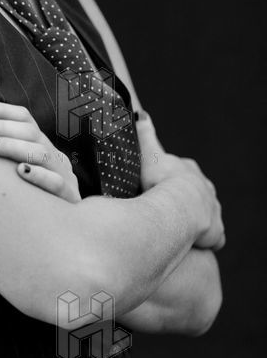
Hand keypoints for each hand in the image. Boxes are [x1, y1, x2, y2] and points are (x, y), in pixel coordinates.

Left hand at [0, 101, 80, 201]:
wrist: (62, 233)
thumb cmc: (27, 197)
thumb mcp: (16, 169)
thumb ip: (0, 152)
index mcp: (42, 145)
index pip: (25, 118)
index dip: (1, 110)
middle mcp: (54, 156)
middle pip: (31, 132)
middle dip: (1, 127)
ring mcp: (64, 175)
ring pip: (41, 153)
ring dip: (13, 146)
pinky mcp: (69, 198)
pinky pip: (56, 184)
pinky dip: (39, 175)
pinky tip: (21, 171)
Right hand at [136, 111, 224, 251]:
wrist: (182, 207)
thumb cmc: (162, 181)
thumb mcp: (149, 153)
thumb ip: (145, 134)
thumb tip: (141, 114)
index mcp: (188, 170)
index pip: (180, 172)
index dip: (169, 179)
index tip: (157, 186)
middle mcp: (204, 188)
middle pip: (194, 192)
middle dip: (182, 200)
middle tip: (164, 209)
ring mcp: (212, 209)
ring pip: (203, 214)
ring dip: (192, 220)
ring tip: (175, 228)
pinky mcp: (216, 230)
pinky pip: (211, 236)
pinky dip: (202, 240)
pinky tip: (190, 243)